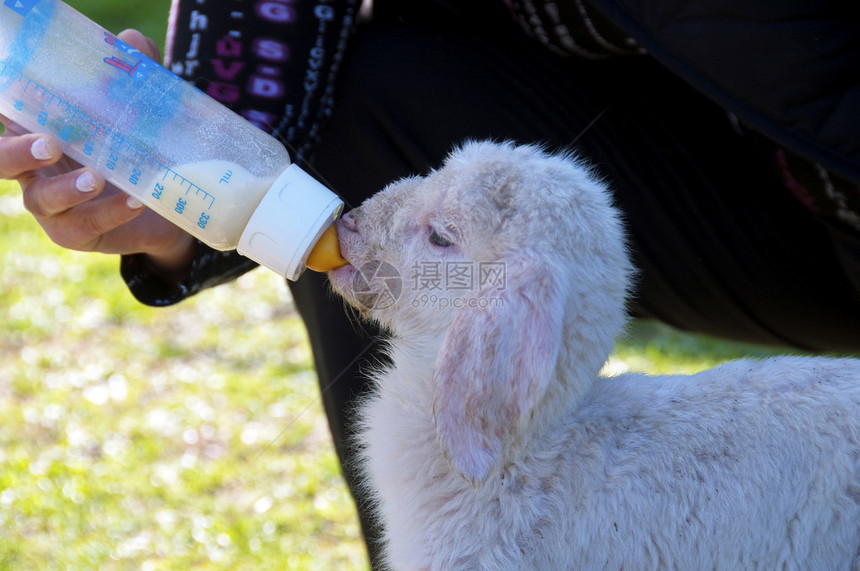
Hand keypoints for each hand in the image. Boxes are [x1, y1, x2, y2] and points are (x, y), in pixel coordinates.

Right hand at [0, 29, 195, 273]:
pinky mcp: (77, 233)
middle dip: (17, 151)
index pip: (5, 117)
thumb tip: (132, 41)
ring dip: (67, 187)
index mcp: (35, 133)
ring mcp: (51, 205)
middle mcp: (33, 169)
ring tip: (96, 176)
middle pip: (1, 161)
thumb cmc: (135, 149)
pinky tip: (135, 199)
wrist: (168, 205)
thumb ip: (130, 76)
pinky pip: (86, 223)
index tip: (4, 99)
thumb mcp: (133, 111)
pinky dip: (110, 211)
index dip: (0, 108)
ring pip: (40, 198)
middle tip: (49, 142)